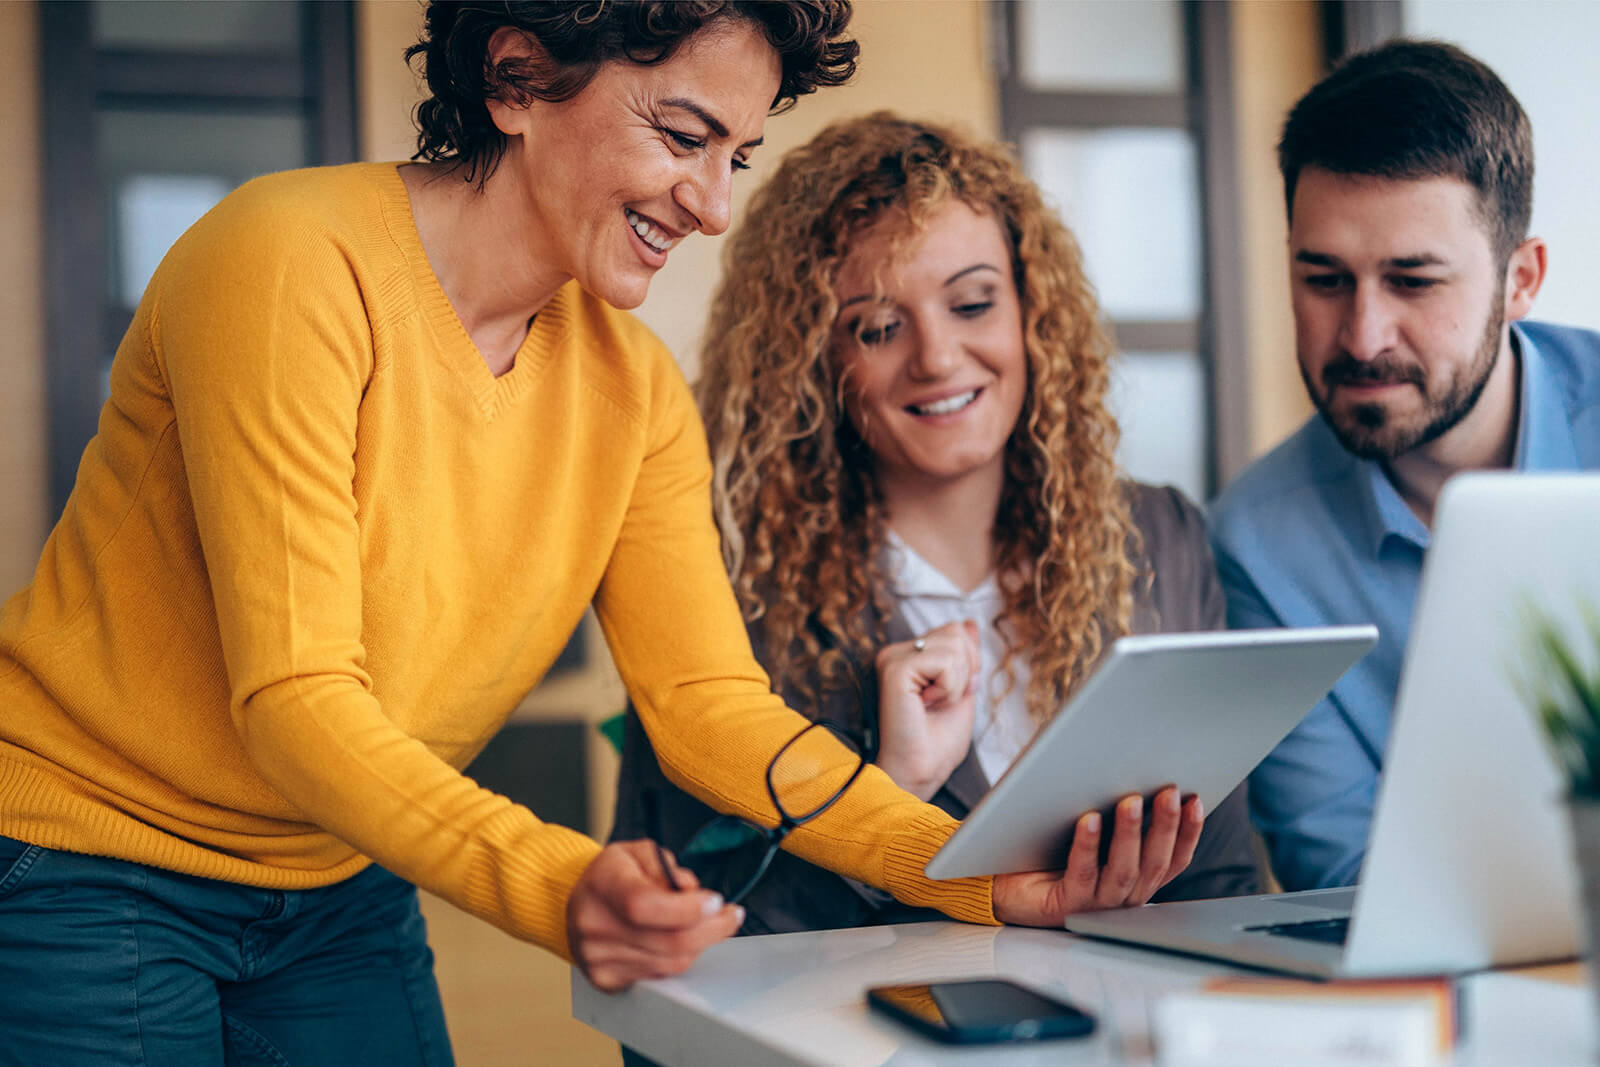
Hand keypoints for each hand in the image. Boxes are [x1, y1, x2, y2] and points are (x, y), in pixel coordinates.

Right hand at [566, 839, 743, 992]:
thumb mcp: (637, 852)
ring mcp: (597, 958)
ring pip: (671, 963)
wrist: (575, 904)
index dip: (687, 908)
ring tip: (709, 925)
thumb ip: (666, 865)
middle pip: (668, 941)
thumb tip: (691, 890)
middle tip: (730, 915)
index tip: (716, 901)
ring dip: (700, 945)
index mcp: (602, 886)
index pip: (645, 905)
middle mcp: (594, 925)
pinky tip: (682, 941)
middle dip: (712, 929)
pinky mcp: (605, 979)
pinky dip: (679, 959)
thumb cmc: (612, 876)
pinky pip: (659, 976)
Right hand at [875, 620, 980, 799]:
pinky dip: (949, 688)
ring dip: (956, 682)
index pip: (954, 631)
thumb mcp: (962, 689)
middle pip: (956, 632)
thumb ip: (965, 657)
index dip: (967, 664)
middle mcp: (896, 652)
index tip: (947, 696)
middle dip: (964, 671)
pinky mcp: (895, 669)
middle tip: (941, 701)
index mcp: (908, 656)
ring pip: (954, 645)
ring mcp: (893, 658)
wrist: (921, 772)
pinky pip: (945, 661)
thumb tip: (970, 624)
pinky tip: (927, 704)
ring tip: (933, 704)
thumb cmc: (936, 743)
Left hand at [991, 786, 1203, 925]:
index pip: (1173, 859)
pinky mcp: (1066, 904)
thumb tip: (1133, 767)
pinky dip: (1088, 845)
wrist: (1004, 882)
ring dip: (1130, 834)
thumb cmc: (1049, 850)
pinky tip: (1088, 819)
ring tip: (1131, 800)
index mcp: (1136, 879)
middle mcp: (1122, 896)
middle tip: (1169, 791)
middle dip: (1165, 826)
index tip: (1195, 799)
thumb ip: (1115, 812)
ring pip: (1123, 870)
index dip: (1188, 832)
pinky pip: (1082, 873)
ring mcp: (1096, 903)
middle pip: (1154, 863)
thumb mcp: (1091, 829)